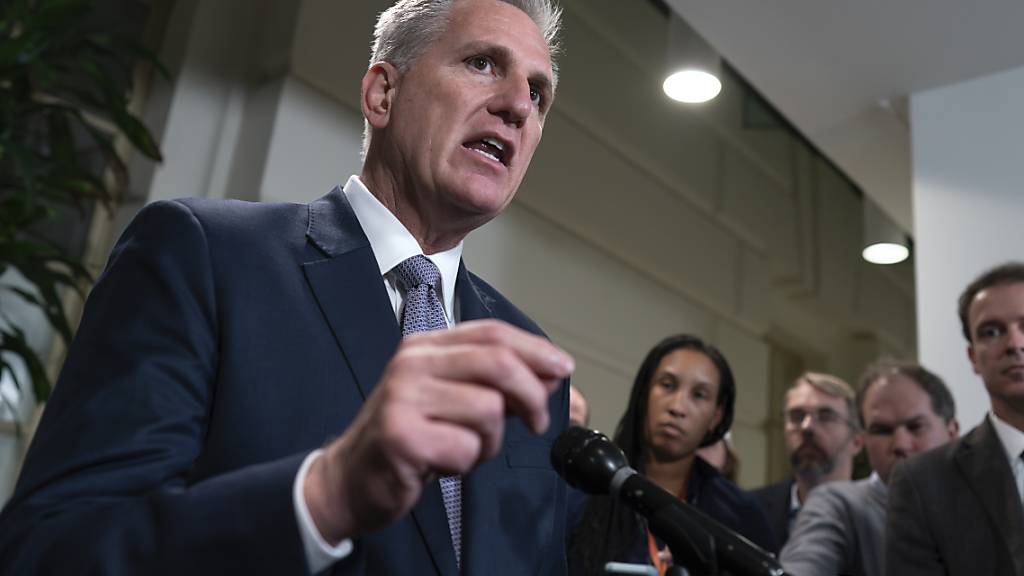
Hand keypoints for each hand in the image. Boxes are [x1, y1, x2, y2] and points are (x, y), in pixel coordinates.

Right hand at [303, 319, 573, 542]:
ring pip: (487, 409)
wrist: (348, 479)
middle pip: (497, 362)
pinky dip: (465, 463)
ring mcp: (403, 397)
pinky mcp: (400, 437)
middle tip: (537, 422)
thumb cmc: (409, 439)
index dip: (535, 348)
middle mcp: (412, 363)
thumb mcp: (454, 402)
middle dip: (531, 393)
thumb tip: (560, 383)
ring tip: (463, 449)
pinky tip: (441, 464)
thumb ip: (501, 388)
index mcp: (426, 346)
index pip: (492, 332)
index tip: (564, 368)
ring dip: (489, 441)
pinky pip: (466, 448)